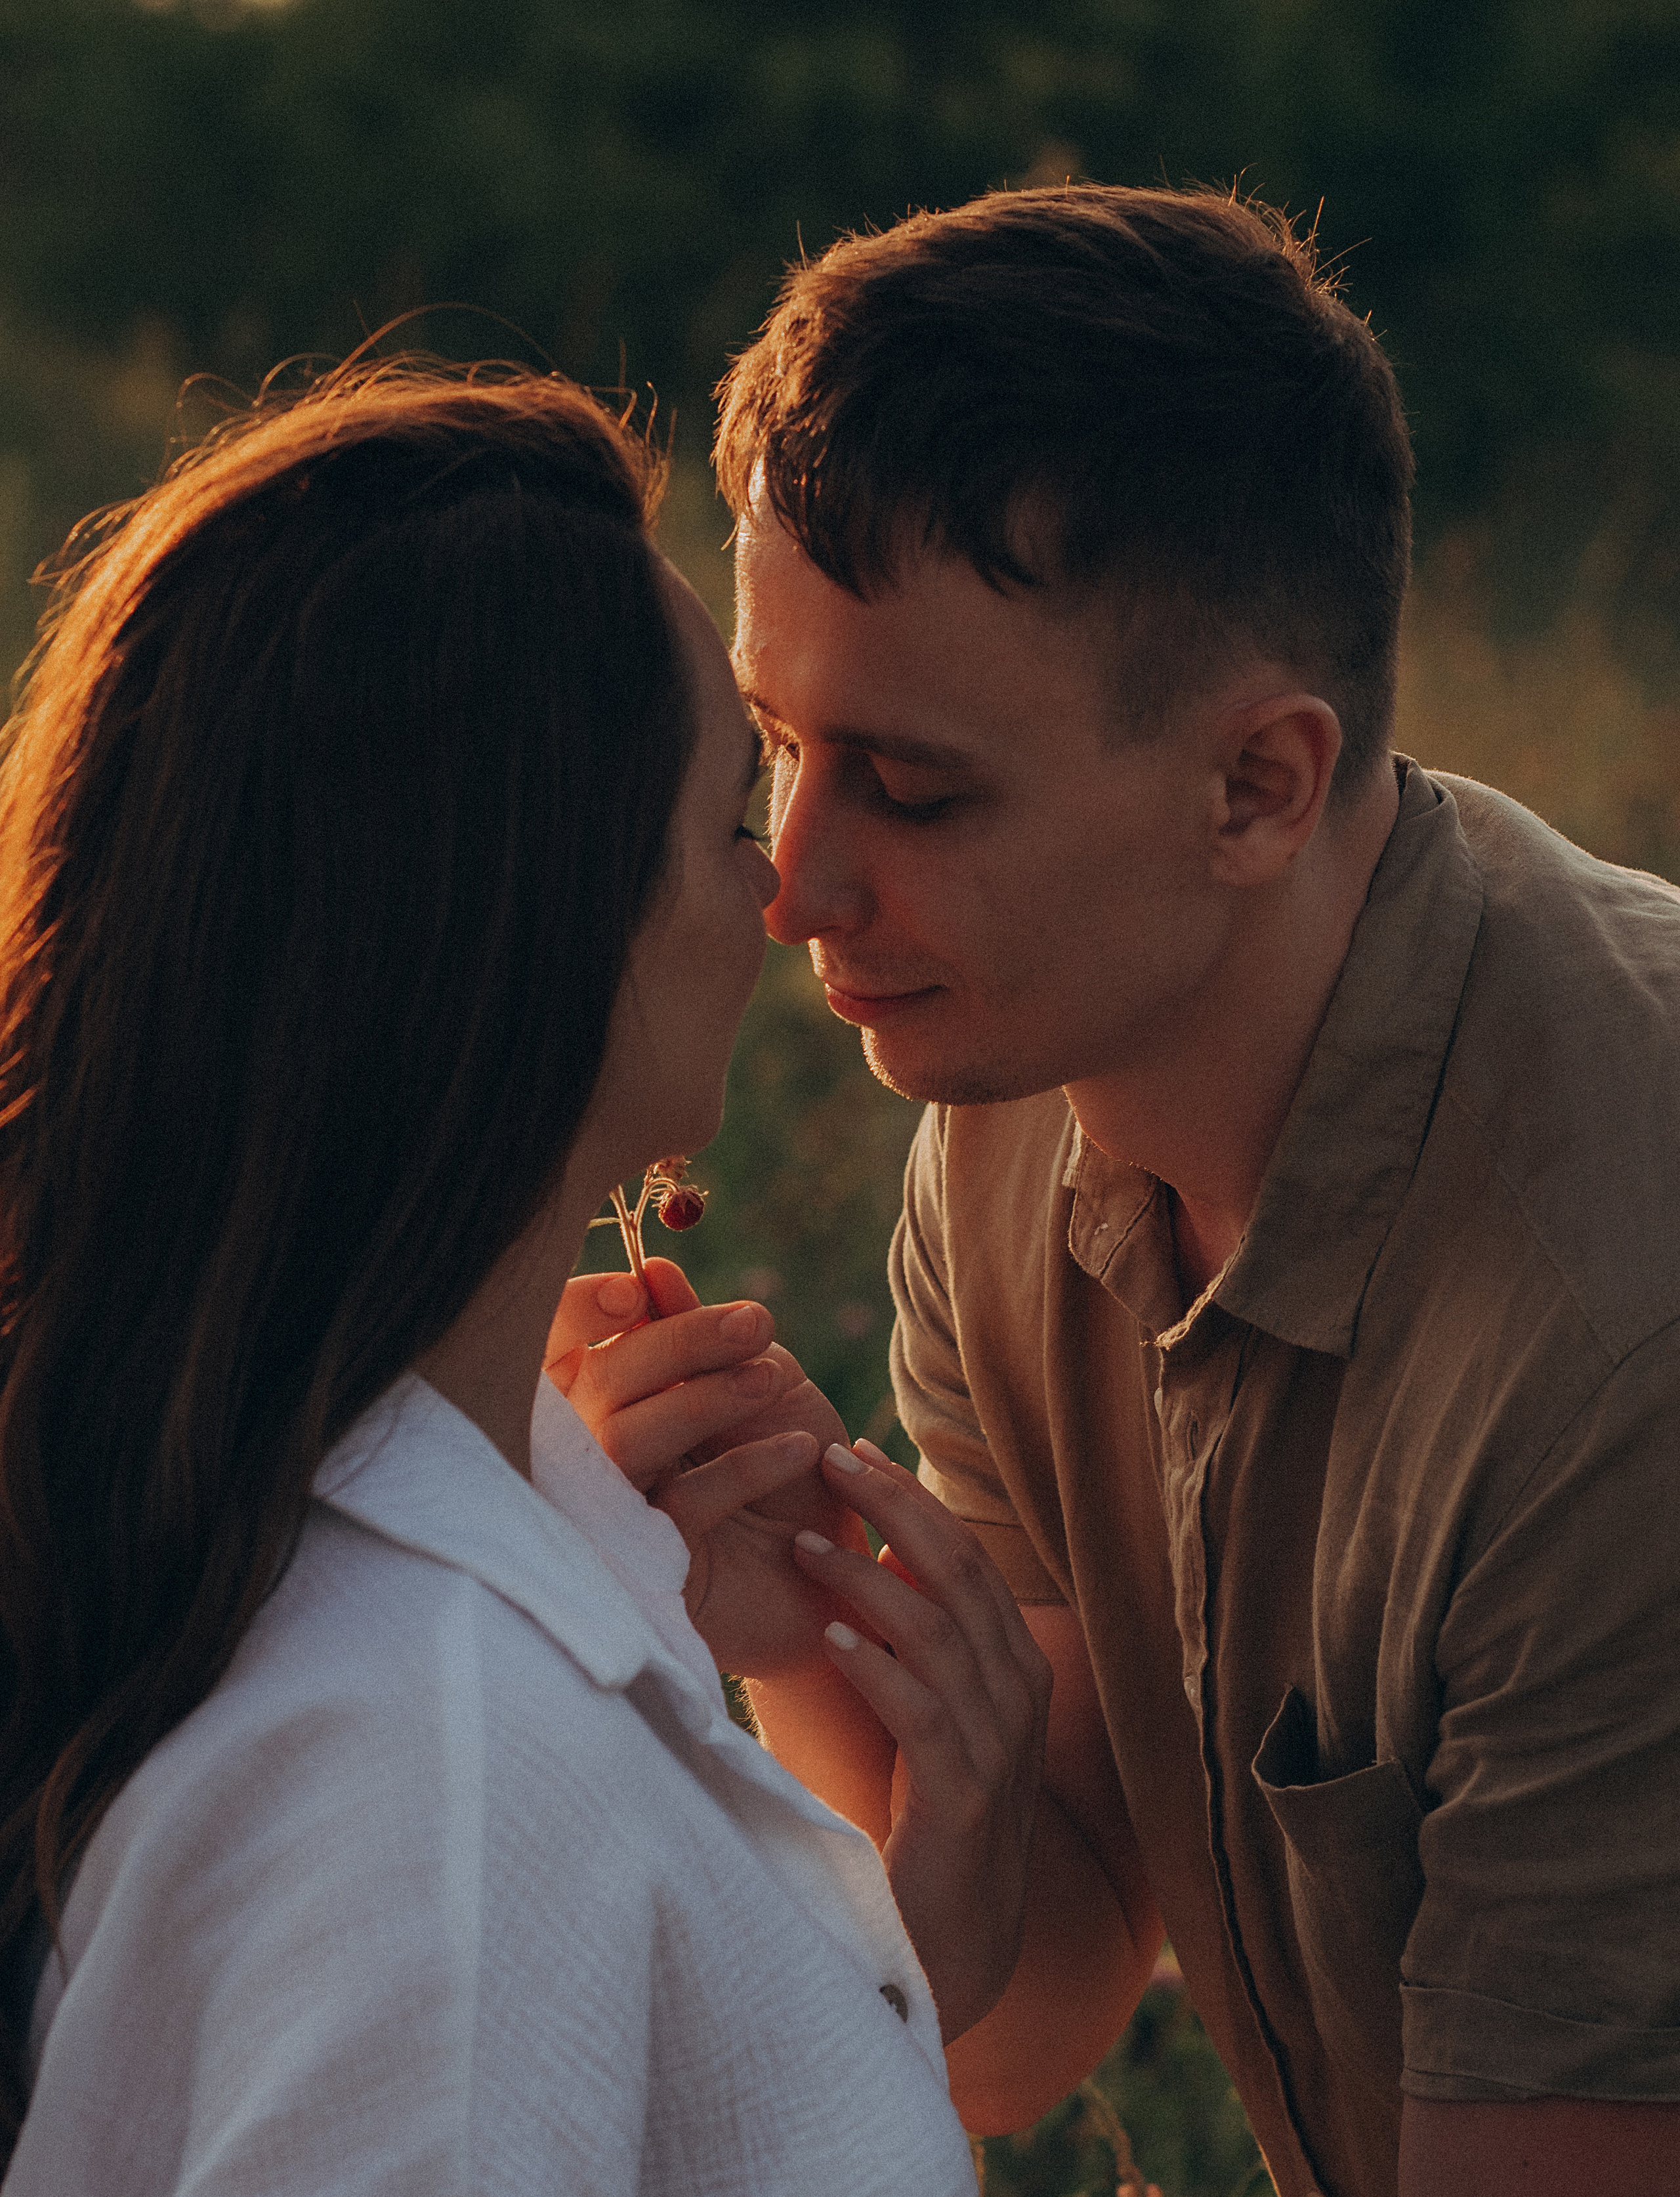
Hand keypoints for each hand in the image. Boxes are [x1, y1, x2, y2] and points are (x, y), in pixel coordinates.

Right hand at [545, 1263, 865, 1672]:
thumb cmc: (795, 1469)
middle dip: (673, 1345)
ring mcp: (615, 1518)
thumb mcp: (763, 1382)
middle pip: (593, 1386)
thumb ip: (703, 1331)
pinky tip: (801, 1449)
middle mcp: (593, 1458)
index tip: (636, 1288)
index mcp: (609, 1401)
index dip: (577, 1313)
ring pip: (620, 1444)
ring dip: (700, 1401)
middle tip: (753, 1323)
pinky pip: (679, 1506)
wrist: (842, 1572)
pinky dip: (744, 1466)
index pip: (558, 1348)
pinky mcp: (651, 1570)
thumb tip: (654, 1271)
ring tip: (770, 1380)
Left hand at [789, 1440, 1052, 2042]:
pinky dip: (874, 1663)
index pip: (964, 1554)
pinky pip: (920, 1709)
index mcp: (1011, 1661)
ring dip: (864, 1579)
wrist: (954, 1940)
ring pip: (934, 1629)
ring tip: (802, 1545)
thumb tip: (855, 1560)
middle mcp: (1016, 1690)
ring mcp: (997, 1742)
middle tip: (827, 1459)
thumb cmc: (922, 1813)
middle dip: (893, 1507)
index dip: (910, 1497)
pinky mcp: (961, 1793)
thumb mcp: (924, 1711)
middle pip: (957, 1571)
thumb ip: (909, 1643)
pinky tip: (827, 1634)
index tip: (850, 1450)